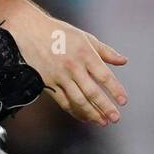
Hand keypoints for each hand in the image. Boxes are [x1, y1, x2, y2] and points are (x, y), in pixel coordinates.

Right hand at [0, 0, 128, 125]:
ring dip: (91, 113)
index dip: (115, 90)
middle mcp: (73, 66)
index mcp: (85, 53)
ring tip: (102, 122)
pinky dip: (75, 112)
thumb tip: (124, 61)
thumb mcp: (85, 37)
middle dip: (105, 107)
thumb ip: (105, 51)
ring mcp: (60, 76)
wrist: (30, 31)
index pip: (104, 76)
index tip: (123, 101)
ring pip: (78, 100)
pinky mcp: (48, 83)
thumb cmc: (60, 33)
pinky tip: (84, 117)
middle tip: (115, 118)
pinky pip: (64, 102)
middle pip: (92, 91)